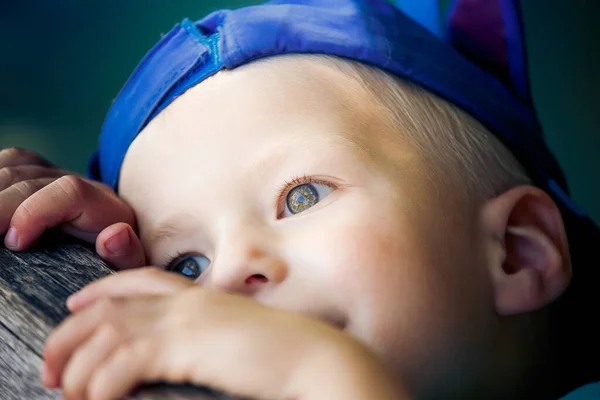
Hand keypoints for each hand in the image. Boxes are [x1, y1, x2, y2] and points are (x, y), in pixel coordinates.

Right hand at [0, 147, 145, 269]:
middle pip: (31, 180)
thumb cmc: (117, 262)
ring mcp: (57, 177)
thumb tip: (114, 235)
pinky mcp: (36, 176)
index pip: (70, 192)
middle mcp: (82, 184)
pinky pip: (6, 165)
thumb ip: (127, 254)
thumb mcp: (130, 267)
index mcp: (108, 208)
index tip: (15, 243)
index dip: (35, 211)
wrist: (116, 246)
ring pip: (12, 168)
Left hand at [43, 268, 403, 399]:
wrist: (317, 359)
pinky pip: (123, 361)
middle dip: (71, 334)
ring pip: (108, 333)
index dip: (100, 290)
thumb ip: (208, 338)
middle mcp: (188, 300)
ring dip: (79, 367)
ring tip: (68, 392)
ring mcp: (187, 319)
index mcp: (202, 295)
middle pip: (110, 305)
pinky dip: (101, 383)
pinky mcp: (187, 345)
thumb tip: (182, 356)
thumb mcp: (238, 337)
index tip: (75, 307)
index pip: (139, 280)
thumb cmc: (285, 355)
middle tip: (53, 368)